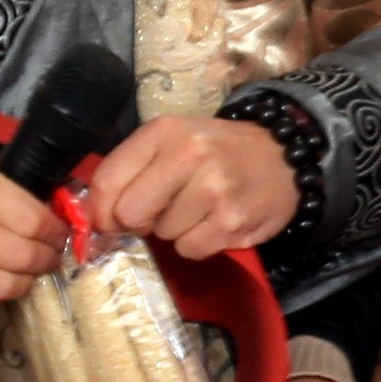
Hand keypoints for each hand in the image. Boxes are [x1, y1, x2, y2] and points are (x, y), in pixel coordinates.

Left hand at [82, 116, 300, 259]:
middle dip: (140, 221)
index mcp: (165, 131)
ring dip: (175, 231)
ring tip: (200, 210)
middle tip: (162, 211)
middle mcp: (188, 155)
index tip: (110, 220)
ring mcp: (213, 189)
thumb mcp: (173, 141)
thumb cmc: (218, 152)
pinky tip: (215, 223)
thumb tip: (97, 218)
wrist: (283, 157)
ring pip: (163, 234)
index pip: (108, 180)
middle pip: (130, 213)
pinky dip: (199, 243)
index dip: (101, 210)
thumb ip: (132, 170)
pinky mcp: (233, 220)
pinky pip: (190, 249)